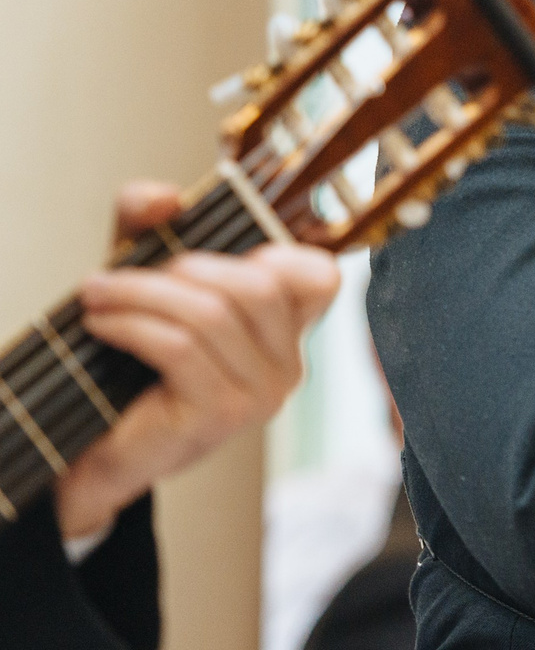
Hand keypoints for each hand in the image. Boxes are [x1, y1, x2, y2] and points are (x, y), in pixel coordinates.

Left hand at [53, 182, 339, 539]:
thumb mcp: (145, 278)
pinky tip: (102, 323)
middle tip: (123, 273)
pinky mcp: (221, 414)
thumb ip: (150, 225)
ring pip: (213, 314)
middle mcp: (289, 366)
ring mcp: (261, 395)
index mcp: (287, 334)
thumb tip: (165, 197)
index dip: (281, 252)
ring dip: (142, 293)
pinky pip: (182, 348)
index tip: (213, 252)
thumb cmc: (133, 365)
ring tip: (97, 292)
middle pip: (257, 285)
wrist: (98, 452)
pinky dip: (133, 325)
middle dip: (182, 265)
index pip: (322, 278)